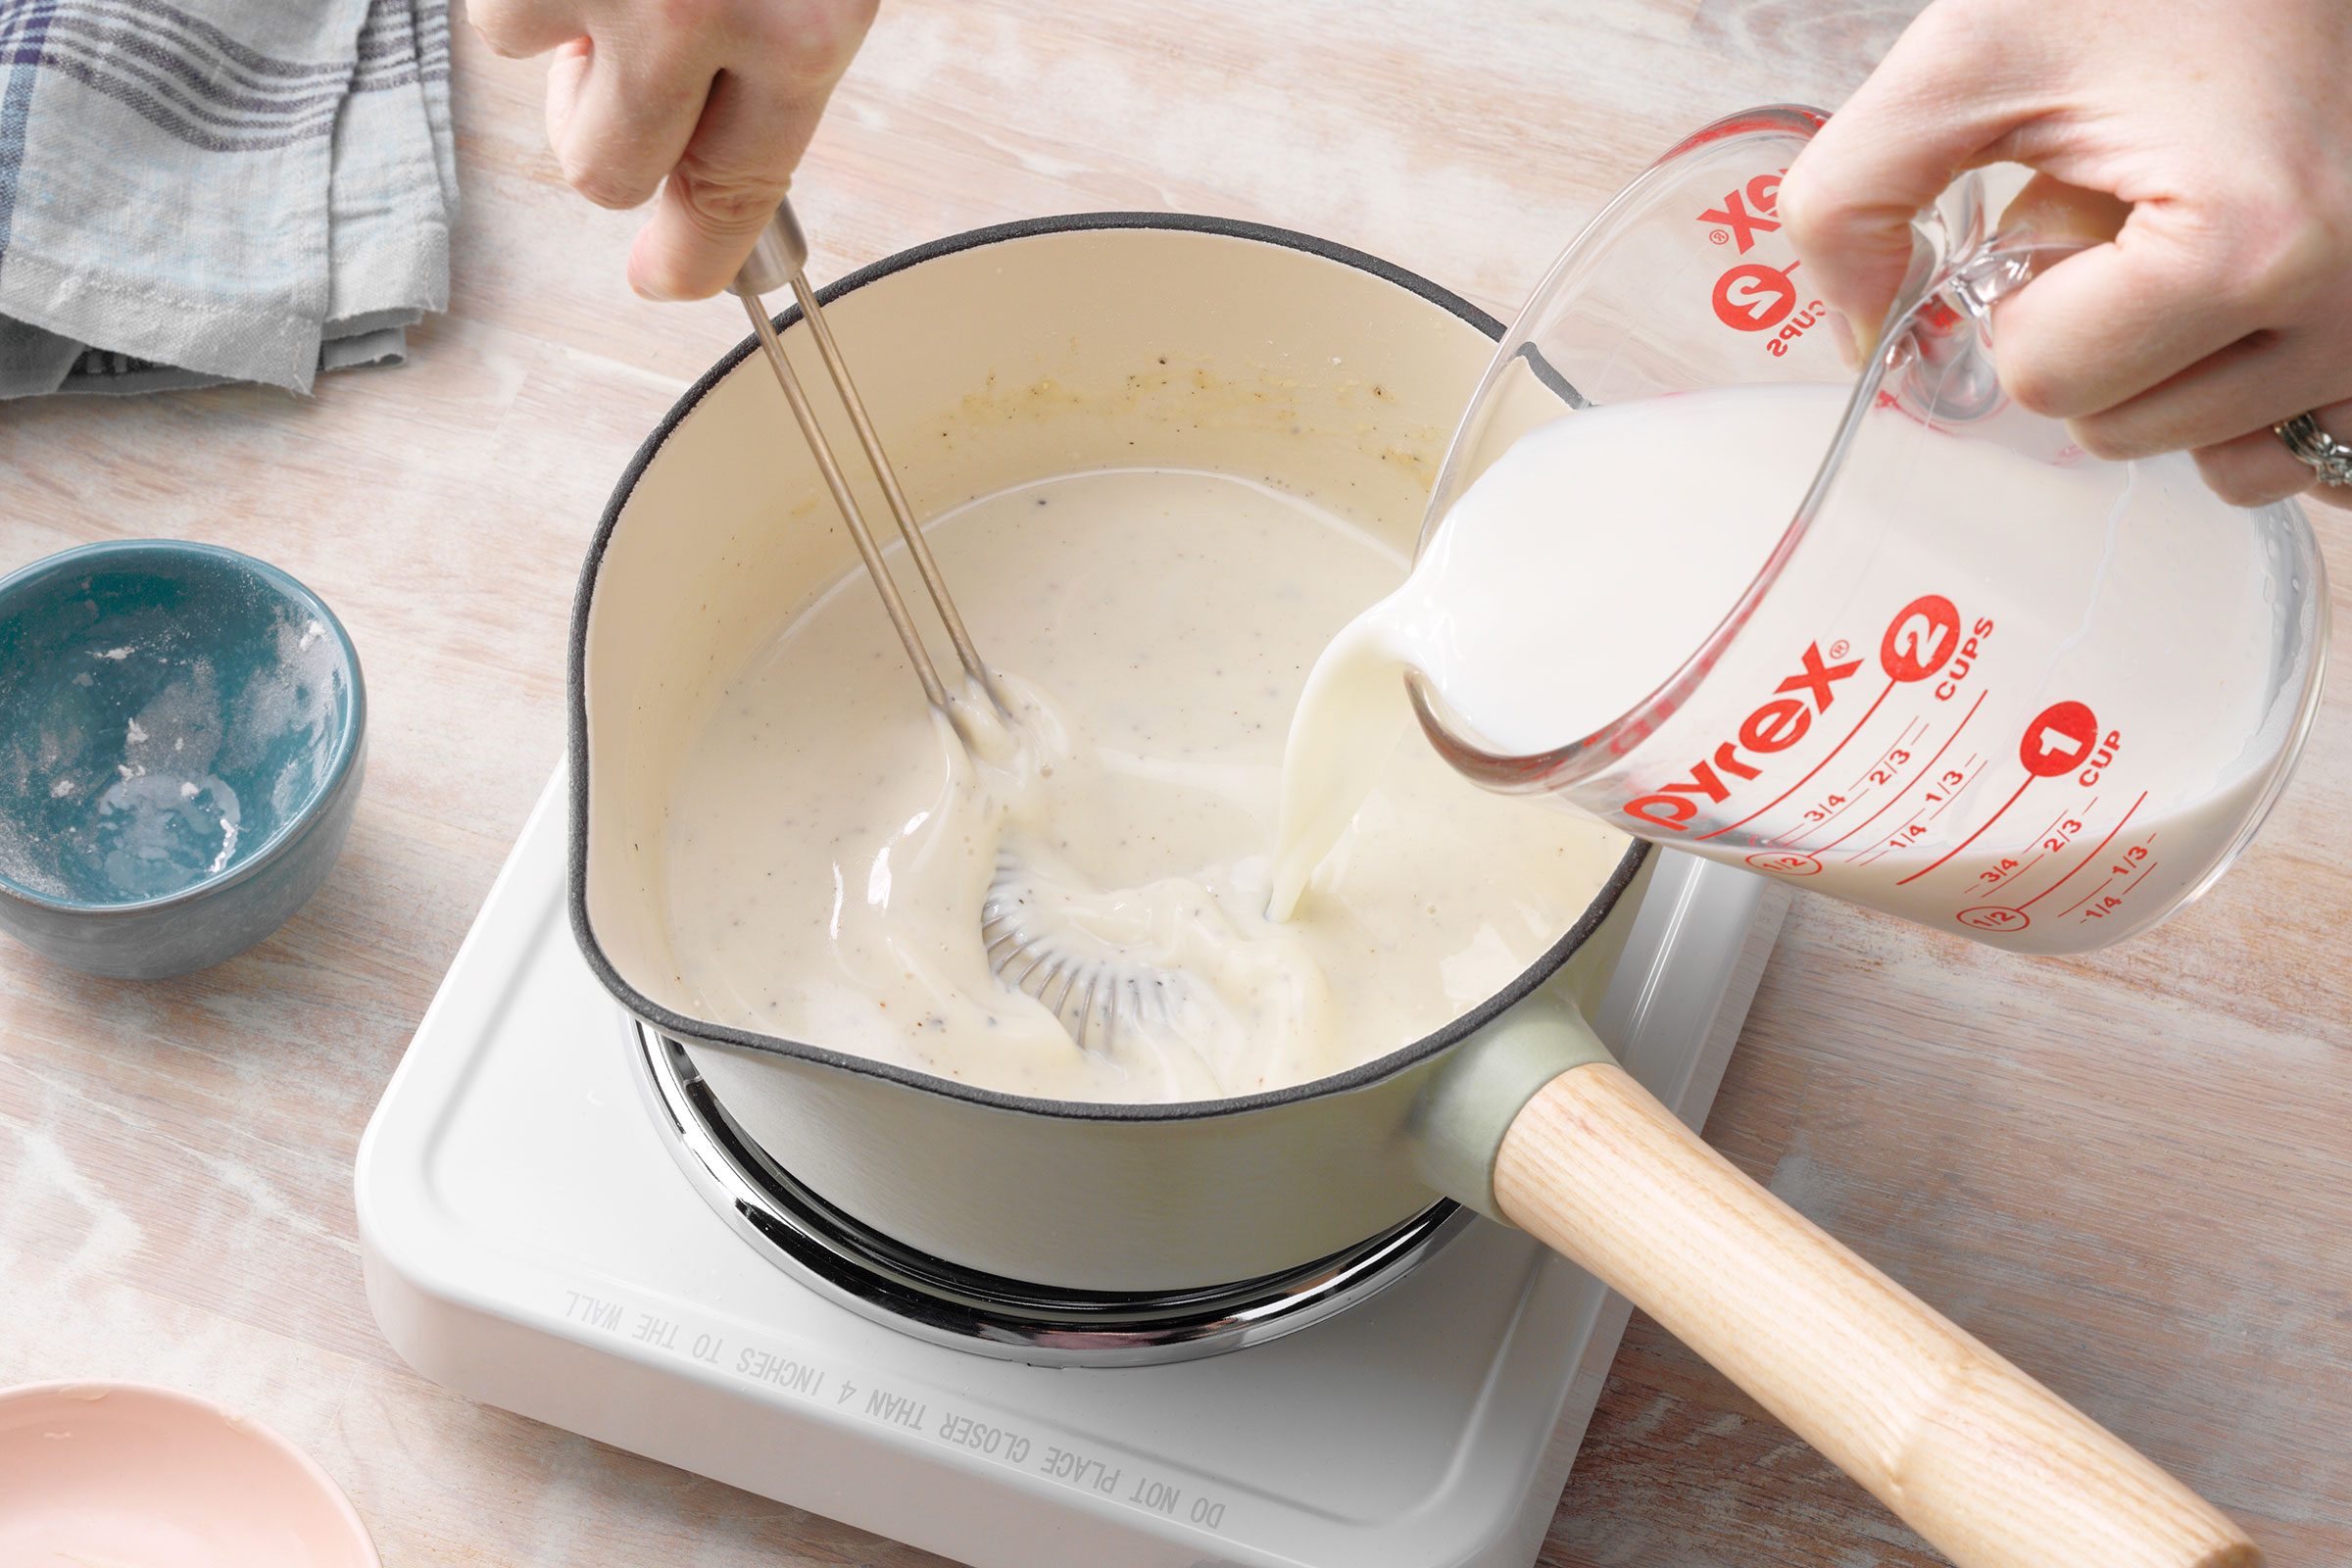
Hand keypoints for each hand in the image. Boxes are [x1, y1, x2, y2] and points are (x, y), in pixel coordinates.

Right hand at [471, 0, 876, 300]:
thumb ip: (774, 48)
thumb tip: (705, 155)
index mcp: (804, 25)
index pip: (736, 193)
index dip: (693, 254)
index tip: (667, 277)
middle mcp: (695, 12)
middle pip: (609, 172)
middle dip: (610, 127)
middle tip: (630, 59)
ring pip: (536, 75)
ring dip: (565, 33)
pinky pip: (498, 17)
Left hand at [1780, 0, 2351, 510]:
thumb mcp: (1969, 57)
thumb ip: (1855, 195)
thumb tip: (1857, 334)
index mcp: (2253, 242)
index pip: (2046, 380)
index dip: (2020, 297)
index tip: (2067, 206)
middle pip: (2120, 431)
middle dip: (2092, 338)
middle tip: (2139, 214)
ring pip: (2210, 456)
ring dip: (2168, 373)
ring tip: (2198, 242)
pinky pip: (2303, 454)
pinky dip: (2251, 405)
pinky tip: (2245, 309)